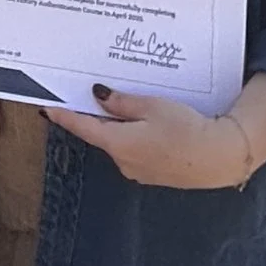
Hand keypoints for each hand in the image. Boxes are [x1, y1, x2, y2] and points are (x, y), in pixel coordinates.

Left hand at [44, 90, 256, 189]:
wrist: (217, 158)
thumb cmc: (187, 129)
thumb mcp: (153, 107)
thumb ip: (122, 103)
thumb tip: (98, 96)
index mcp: (118, 143)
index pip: (83, 128)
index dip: (64, 116)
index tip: (47, 107)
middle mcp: (123, 161)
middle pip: (101, 134)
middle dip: (97, 116)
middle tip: (92, 93)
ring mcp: (137, 170)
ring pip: (118, 141)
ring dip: (118, 125)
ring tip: (129, 104)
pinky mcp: (151, 172)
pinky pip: (133, 150)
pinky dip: (133, 136)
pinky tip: (149, 124)